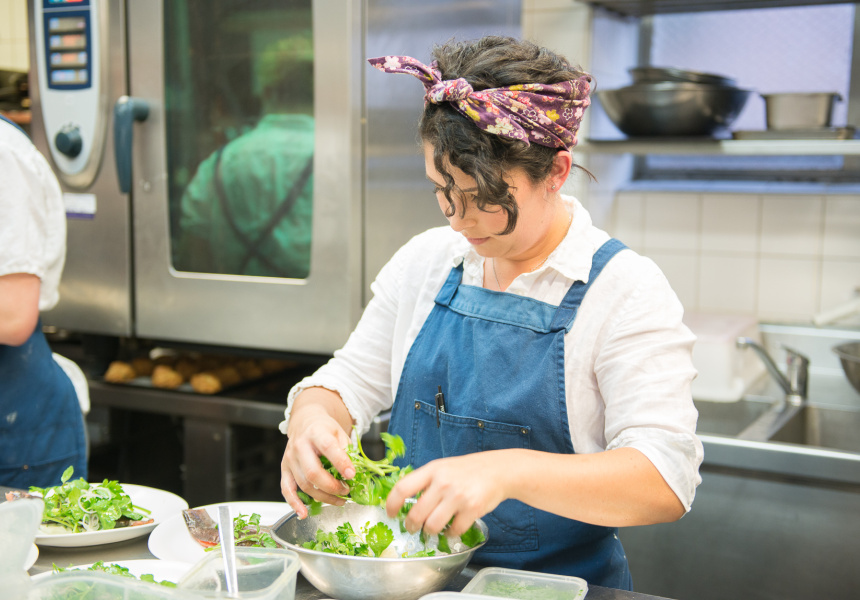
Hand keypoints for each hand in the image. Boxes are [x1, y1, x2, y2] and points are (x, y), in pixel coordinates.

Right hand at [280, 395, 355, 518]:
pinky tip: (304, 513)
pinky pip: (287, 489)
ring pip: (304, 484)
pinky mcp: (285, 469)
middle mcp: (300, 446)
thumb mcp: (339, 433)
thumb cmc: (324, 429)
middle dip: (332, 486)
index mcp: (316, 433)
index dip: (341, 463)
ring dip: (323, 497)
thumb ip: (346, 451)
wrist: (305, 422)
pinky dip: (294, 503)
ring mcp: (290, 458)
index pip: (328, 448)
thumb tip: (354, 474)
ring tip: (339, 500)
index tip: (352, 476)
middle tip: (346, 491)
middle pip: (313, 472)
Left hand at [385, 452, 506, 536]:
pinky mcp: (472, 509)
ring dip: (430, 532)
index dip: (392, 504)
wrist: (499, 470)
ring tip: (432, 529)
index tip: (390, 514)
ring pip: (432, 526)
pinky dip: (451, 534)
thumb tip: (404, 500)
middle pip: (416, 514)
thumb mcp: (442, 467)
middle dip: (411, 526)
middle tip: (412, 528)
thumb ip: (425, 481)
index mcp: (432, 470)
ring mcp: (458, 496)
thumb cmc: (467, 470)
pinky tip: (452, 528)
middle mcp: (443, 482)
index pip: (402, 488)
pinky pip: (454, 531)